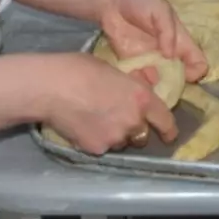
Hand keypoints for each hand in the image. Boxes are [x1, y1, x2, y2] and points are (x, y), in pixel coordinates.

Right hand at [40, 53, 176, 154]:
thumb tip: (146, 84)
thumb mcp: (112, 69)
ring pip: (122, 143)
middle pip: (143, 136)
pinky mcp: (96, 149)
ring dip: (116, 136)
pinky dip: (97, 140)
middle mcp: (133, 121)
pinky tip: (83, 127)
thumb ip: (132, 83)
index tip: (169, 135)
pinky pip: (102, 148)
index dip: (169, 130)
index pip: (165, 121)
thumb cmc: (79, 69)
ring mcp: (115, 138)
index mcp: (141, 98)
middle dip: (135, 130)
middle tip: (119, 119)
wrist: (50, 87)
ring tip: (96, 121)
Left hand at [100, 0, 207, 82]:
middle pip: (180, 78)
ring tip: (150, 92)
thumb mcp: (160, 10)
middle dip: (176, 87)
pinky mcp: (133, 65)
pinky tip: (134, 85)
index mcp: (180, 41)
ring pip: (161, 84)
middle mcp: (168, 55)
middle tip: (166, 88)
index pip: (198, 62)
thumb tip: (171, 55)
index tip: (186, 76)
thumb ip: (167, 31)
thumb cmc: (140, 2)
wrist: (111, 3)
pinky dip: (139, 87)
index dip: (197, 72)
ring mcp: (150, 62)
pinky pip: (140, 82)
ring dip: (158, 90)